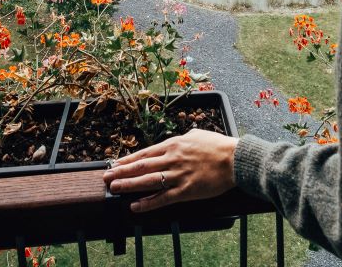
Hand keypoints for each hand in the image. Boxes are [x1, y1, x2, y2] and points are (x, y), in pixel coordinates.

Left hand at [102, 129, 238, 212]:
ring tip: (114, 188)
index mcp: (174, 144)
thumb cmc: (218, 145)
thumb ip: (183, 138)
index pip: (145, 152)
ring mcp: (177, 175)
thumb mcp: (196, 134)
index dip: (128, 159)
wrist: (235, 159)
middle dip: (121, 172)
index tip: (115, 163)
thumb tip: (176, 139)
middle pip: (141, 166)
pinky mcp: (186, 191)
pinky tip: (135, 206)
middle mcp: (172, 159)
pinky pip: (162, 198)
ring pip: (147, 181)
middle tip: (106, 177)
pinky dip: (147, 203)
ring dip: (128, 185)